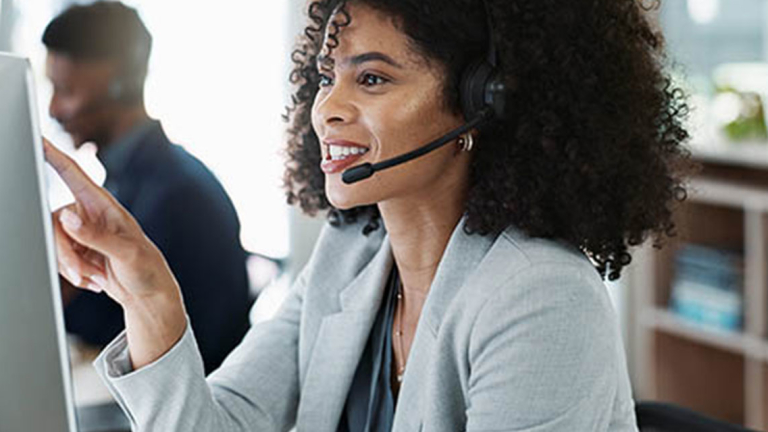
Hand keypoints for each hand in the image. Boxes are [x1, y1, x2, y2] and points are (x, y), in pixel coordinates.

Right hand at [45, 138, 185, 367]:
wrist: (147, 293)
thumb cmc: (146, 268)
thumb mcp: (126, 252)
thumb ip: (95, 235)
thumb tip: (68, 219)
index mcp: (104, 205)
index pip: (74, 174)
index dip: (54, 156)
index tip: (37, 139)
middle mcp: (89, 214)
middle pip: (54, 222)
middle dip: (63, 252)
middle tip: (84, 273)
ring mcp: (81, 232)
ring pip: (53, 243)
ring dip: (71, 267)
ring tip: (97, 277)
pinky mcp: (76, 250)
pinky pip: (58, 258)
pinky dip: (73, 273)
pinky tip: (96, 279)